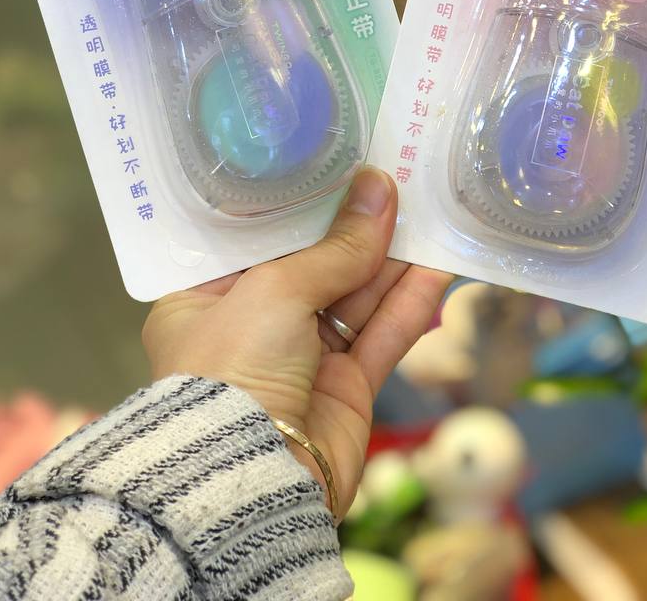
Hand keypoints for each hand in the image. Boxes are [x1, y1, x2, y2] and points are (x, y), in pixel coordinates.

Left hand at [143, 167, 450, 515]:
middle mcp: (253, 323)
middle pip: (315, 262)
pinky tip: (439, 267)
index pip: (259, 237)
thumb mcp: (277, 291)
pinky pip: (381, 335)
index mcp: (207, 295)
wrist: (251, 483)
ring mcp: (301, 357)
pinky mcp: (344, 388)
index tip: (340, 163)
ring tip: (429, 209)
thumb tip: (379, 189)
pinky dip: (410, 303)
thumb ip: (338, 246)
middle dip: (356, 226)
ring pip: (355, 296)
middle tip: (399, 178)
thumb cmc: (234, 369)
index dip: (303, 202)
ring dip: (392, 258)